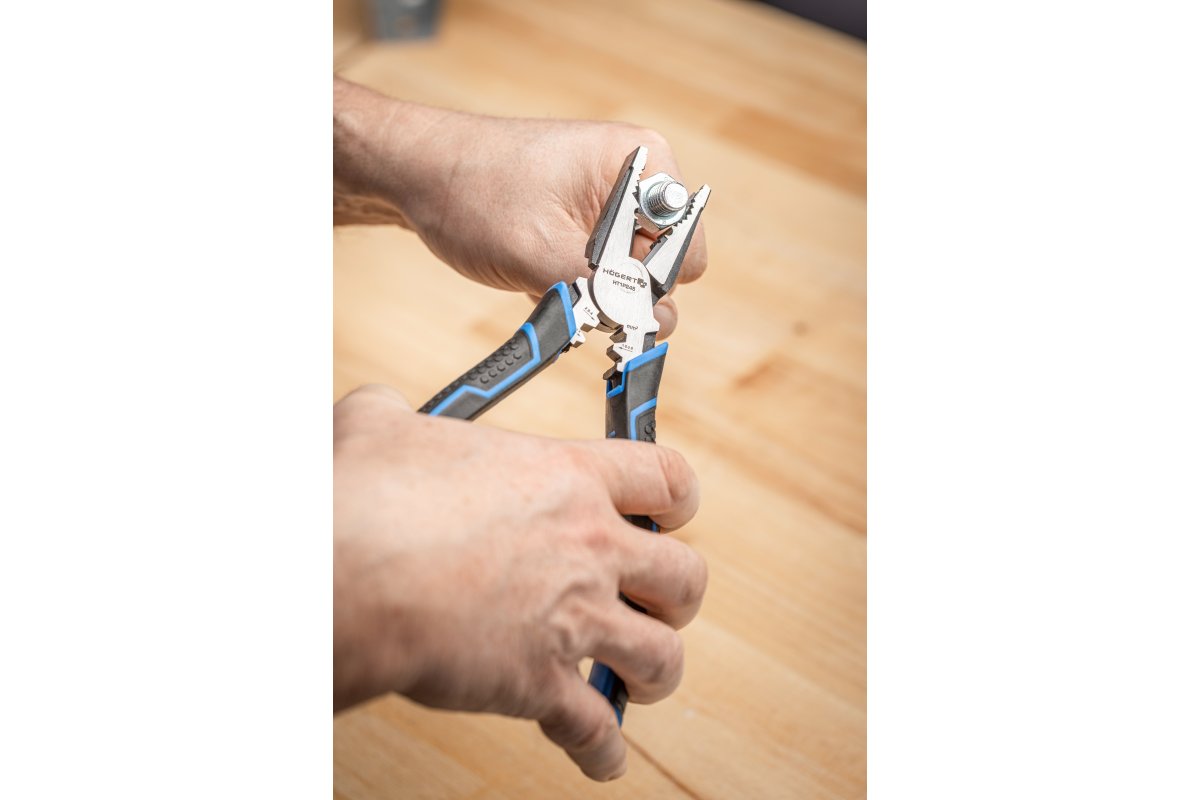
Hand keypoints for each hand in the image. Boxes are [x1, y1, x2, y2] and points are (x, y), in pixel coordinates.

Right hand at [332, 385, 707, 780]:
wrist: (345, 572)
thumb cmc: (366, 494)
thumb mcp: (382, 426)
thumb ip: (401, 418)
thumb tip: (382, 414)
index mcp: (566, 478)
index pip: (665, 480)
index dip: (677, 498)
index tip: (673, 511)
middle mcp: (588, 548)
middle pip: (686, 576)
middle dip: (676, 595)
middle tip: (654, 601)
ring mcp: (573, 619)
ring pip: (663, 656)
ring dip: (656, 670)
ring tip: (640, 676)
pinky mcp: (539, 683)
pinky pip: (595, 728)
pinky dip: (603, 749)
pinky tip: (601, 754)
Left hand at [333, 78, 707, 336]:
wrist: (415, 173)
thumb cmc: (474, 194)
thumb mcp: (543, 254)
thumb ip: (607, 293)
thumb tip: (661, 325)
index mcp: (643, 162)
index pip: (686, 253)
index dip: (647, 284)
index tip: (598, 291)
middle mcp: (638, 176)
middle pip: (663, 267)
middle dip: (616, 289)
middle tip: (563, 285)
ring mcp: (611, 197)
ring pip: (630, 274)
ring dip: (590, 290)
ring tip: (540, 274)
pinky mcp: (587, 217)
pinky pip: (603, 268)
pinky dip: (573, 282)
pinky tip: (534, 272)